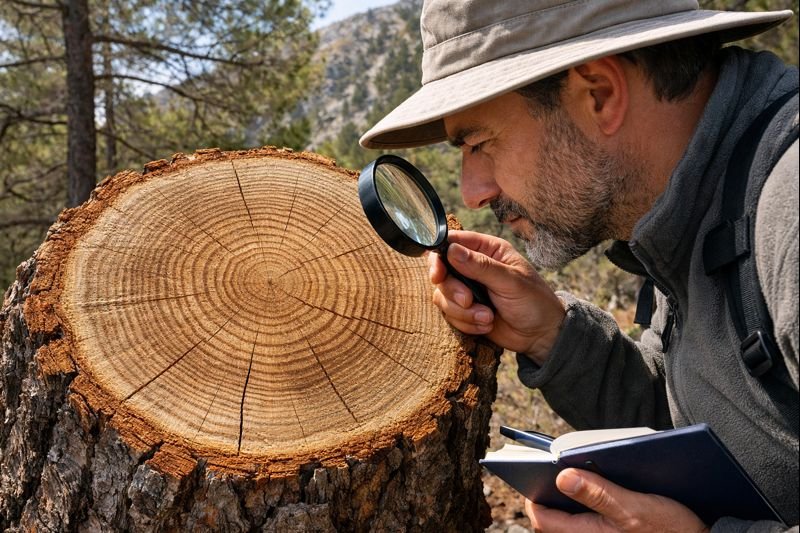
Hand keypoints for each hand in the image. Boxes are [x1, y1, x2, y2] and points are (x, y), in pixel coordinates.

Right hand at [428, 230, 564, 363]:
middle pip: (442, 272)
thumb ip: (481, 266)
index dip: (440, 256)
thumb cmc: (534, 301)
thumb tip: (452, 250)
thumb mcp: (510, 281)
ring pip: (442, 296)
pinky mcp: (464, 310)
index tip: (438, 275)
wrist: (541, 335)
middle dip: (452, 291)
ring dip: (463, 312)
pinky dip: (466, 323)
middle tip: (468, 301)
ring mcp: (467, 289)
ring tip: (487, 318)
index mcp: (487, 250)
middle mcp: (473, 266)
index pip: (453, 242)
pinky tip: (486, 325)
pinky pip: (450, 315)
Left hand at [525, 468, 709, 532]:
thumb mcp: (634, 507)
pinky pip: (588, 521)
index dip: (532, 496)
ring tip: (572, 471)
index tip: (532, 472)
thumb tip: (562, 476)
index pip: (542, 519)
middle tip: (550, 468)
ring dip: (568, 498)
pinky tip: (597, 484)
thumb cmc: (671, 530)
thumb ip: (598, 492)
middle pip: (553, 520)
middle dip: (549, 494)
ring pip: (570, 520)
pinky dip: (586, 503)